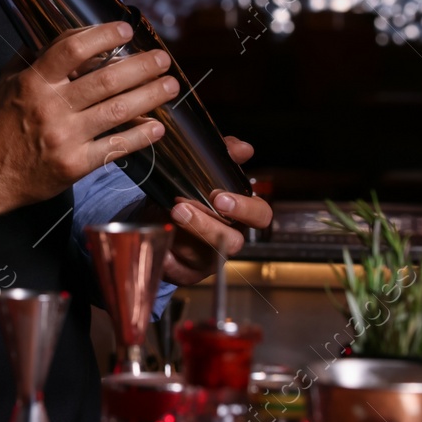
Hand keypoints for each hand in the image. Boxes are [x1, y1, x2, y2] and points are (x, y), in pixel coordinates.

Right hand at [0, 22, 178, 217]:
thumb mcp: (8, 81)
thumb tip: (60, 31)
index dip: (103, 36)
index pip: (72, 49)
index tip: (125, 30)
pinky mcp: (75, 164)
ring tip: (171, 85)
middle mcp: (51, 107)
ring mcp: (65, 137)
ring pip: (118, 111)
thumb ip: (33, 56)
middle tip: (163, 58)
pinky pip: (115, 147)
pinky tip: (157, 127)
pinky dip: (140, 136)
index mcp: (34, 82)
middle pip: (105, 79)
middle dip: (141, 66)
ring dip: (150, 96)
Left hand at [160, 136, 273, 285]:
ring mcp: (211, 258)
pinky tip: (161, 246)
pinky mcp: (191, 273)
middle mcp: (230, 237)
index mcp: (241, 214)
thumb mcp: (205, 171)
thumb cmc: (190, 192)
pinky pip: (183, 273)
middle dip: (206, 226)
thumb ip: (224, 157)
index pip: (260, 216)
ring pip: (206, 256)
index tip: (219, 198)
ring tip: (166, 217)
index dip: (244, 209)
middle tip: (181, 208)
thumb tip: (243, 148)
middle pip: (233, 242)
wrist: (161, 214)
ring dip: (183, 238)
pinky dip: (171, 260)